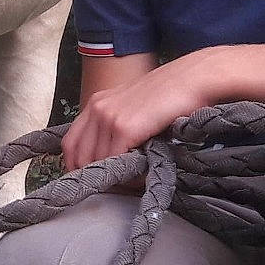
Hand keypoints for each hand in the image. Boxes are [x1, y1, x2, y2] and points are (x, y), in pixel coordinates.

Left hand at [62, 51, 219, 169]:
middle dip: (95, 176)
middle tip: (116, 186)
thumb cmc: (172, 94)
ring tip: (134, 180)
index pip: (70, 143)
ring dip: (115, 177)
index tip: (91, 179)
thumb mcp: (134, 108)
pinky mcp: (124, 126)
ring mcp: (108, 116)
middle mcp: (97, 108)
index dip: (77, 165)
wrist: (193, 78)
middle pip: (78, 155)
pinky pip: (116, 161)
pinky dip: (128, 175)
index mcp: (97, 103)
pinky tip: (141, 175)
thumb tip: (112, 159)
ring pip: (97, 161)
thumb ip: (118, 128)